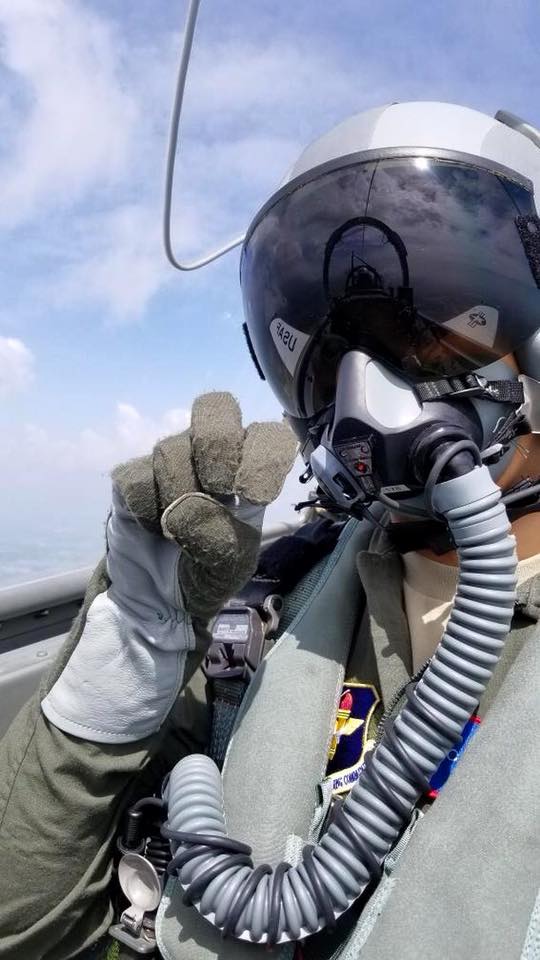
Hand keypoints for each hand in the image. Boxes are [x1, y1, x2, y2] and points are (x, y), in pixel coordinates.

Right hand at [112, 391, 296, 618]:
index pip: (268, 436)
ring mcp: (170, 462)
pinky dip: (145, 510)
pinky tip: (151, 527)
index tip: (253, 497)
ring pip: (171, 451)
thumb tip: (186, 505)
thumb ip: (220, 536)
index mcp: (250, 471)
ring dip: (177, 496)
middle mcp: (212, 455)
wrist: (159, 601)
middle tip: (218, 489)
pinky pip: (136, 477)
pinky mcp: (131, 478)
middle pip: (217, 408)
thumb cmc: (207, 574)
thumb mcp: (230, 566)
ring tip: (176, 529)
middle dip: (217, 448)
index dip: (263, 456)